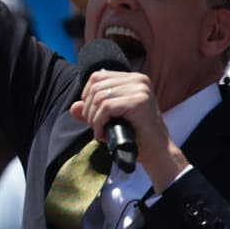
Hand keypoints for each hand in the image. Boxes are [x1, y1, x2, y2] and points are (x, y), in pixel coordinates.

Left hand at [70, 69, 186, 188]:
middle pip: (96, 86)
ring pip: (99, 97)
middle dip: (89, 109)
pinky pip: (106, 107)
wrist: (156, 151)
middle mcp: (138, 80)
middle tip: (95, 126)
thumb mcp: (110, 119)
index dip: (87, 95)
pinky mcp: (139, 101)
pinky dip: (98, 122)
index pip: (98, 76)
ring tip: (99, 131)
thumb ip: (92, 111)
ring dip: (93, 118)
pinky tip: (102, 134)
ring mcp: (140, 89)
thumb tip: (73, 107)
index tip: (91, 114)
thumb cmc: (134, 135)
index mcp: (133, 79)